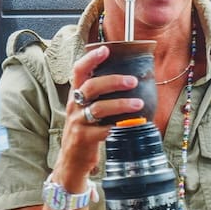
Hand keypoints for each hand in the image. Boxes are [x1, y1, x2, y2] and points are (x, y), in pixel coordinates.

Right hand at [59, 45, 142, 176]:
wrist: (72, 160)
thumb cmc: (85, 130)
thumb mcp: (87, 109)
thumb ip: (101, 96)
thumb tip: (130, 79)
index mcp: (76, 95)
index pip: (79, 71)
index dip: (91, 58)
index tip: (105, 49)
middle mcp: (75, 106)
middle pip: (91, 87)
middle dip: (113, 81)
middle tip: (133, 81)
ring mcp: (78, 122)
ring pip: (99, 108)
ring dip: (121, 104)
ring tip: (138, 104)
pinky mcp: (84, 139)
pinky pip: (102, 130)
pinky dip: (117, 126)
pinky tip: (130, 124)